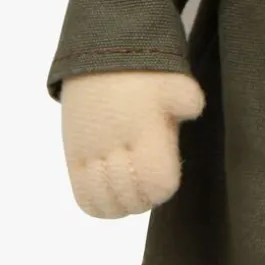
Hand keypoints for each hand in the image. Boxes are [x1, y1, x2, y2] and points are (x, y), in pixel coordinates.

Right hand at [60, 70, 204, 217]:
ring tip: (128, 189)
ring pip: (107, 202)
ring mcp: (92, 154)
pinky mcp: (74, 157)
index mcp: (145, 132)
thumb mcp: (175, 82)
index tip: (163, 176)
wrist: (100, 59)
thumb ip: (188, 100)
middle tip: (146, 182)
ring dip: (122, 203)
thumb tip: (191, 111)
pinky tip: (110, 194)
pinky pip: (84, 197)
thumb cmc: (144, 76)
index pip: (157, 183)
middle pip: (133, 197)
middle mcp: (116, 148)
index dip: (163, 187)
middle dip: (144, 197)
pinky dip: (99, 204)